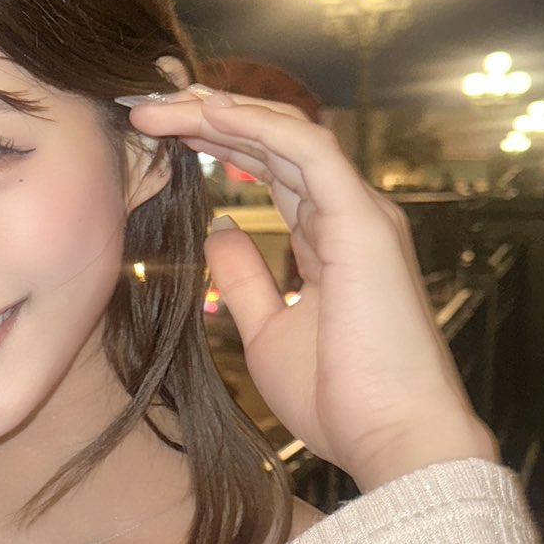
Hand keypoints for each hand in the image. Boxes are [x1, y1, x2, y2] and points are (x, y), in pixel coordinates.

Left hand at [122, 82, 500, 492]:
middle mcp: (349, 214)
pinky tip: (207, 111)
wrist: (394, 439)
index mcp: (331, 238)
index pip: (271, 168)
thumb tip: (219, 230)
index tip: (159, 134)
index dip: (218, 142)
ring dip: (221, 112)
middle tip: (149, 104)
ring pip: (287, 134)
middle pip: (275, 142)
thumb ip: (245, 278)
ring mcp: (361, 212)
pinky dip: (256, 125)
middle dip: (211, 116)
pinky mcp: (363, 221)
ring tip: (161, 103)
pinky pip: (307, 150)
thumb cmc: (340, 398)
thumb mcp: (268, 332)